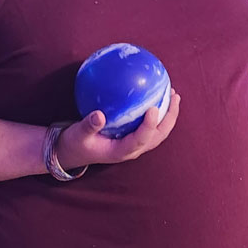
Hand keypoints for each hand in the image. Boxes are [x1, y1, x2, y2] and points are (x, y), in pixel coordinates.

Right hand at [55, 90, 180, 168]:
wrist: (74, 152)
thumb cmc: (76, 144)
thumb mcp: (77, 135)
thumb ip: (87, 126)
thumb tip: (98, 114)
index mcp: (121, 151)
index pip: (141, 140)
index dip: (149, 125)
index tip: (153, 108)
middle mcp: (132, 149)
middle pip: (158, 135)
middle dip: (169, 117)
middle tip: (174, 96)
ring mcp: (134, 144)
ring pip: (158, 132)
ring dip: (168, 114)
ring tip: (173, 95)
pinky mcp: (132, 138)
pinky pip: (150, 125)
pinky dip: (157, 112)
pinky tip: (155, 95)